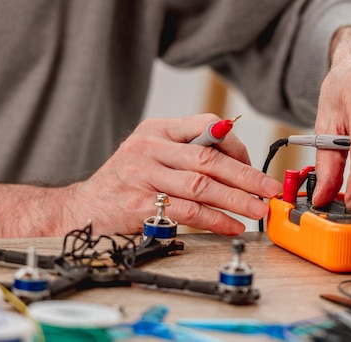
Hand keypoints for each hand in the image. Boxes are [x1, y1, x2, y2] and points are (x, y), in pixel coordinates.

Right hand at [67, 114, 281, 234]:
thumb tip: (238, 164)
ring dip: (236, 200)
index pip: (207, 124)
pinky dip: (215, 220)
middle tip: (268, 189)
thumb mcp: (152, 154)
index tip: (253, 166)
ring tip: (257, 210)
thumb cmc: (125, 182)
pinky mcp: (139, 204)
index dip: (236, 145)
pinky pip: (187, 211)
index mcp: (157, 129)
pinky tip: (231, 226)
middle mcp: (149, 147)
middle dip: (246, 176)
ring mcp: (142, 175)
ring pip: (202, 186)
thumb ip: (187, 152)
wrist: (82, 208)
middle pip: (208, 159)